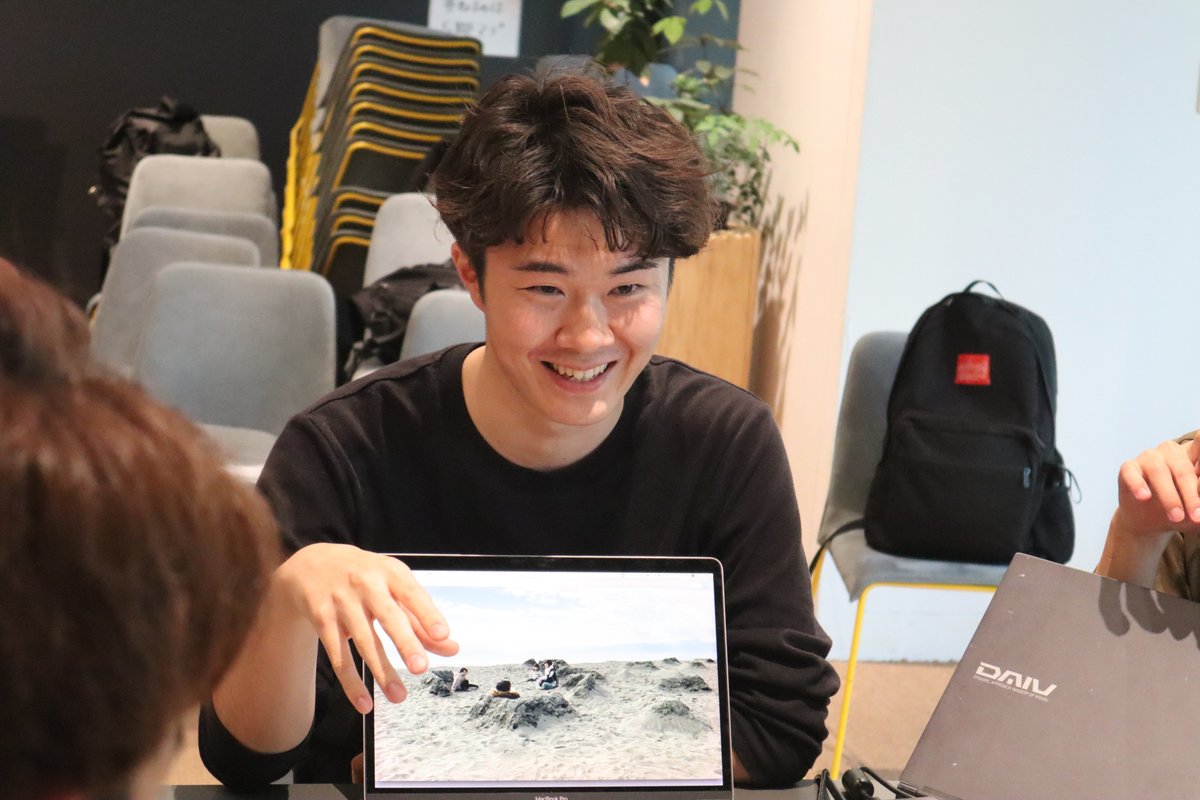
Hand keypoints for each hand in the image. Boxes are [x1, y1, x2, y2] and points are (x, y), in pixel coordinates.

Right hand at [274, 543, 457, 714]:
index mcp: (390, 572)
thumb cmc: (365, 577)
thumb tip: (451, 647)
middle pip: (388, 616)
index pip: (412, 593)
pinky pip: (338, 656)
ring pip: (364, 641)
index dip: (427, 614)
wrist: (312, 564)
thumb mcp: (393, 586)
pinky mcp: (322, 620)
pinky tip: (364, 703)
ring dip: (382, 671)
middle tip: (420, 668)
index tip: (443, 635)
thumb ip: (421, 618)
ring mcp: (342, 602)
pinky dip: (351, 682)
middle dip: (404, 642)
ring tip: (399, 696)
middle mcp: (366, 584)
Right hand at [1114, 437, 1199, 539]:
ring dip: (1169, 497)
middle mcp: (1172, 451)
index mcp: (1194, 455)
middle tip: (1196, 517)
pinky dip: (1138, 484)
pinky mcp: (1128, 467)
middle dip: (1191, 496)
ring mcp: (1149, 457)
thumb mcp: (1199, 506)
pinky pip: (1132, 473)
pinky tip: (1144, 497)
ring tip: (1176, 517)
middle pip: (1183, 470)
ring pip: (1159, 471)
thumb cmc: (1182, 509)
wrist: (1149, 521)